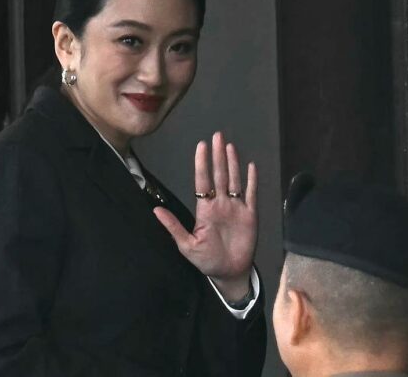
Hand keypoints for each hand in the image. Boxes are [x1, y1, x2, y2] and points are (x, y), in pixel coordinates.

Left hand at [154, 131, 257, 301]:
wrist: (229, 273)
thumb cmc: (207, 260)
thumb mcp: (187, 245)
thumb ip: (174, 227)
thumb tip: (156, 210)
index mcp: (205, 209)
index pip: (203, 181)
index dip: (202, 163)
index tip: (201, 146)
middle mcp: (220, 204)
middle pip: (220, 175)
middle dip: (217, 156)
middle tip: (216, 136)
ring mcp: (236, 208)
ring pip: (235, 180)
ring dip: (233, 163)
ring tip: (229, 146)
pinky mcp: (250, 216)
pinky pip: (251, 195)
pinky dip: (251, 181)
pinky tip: (251, 166)